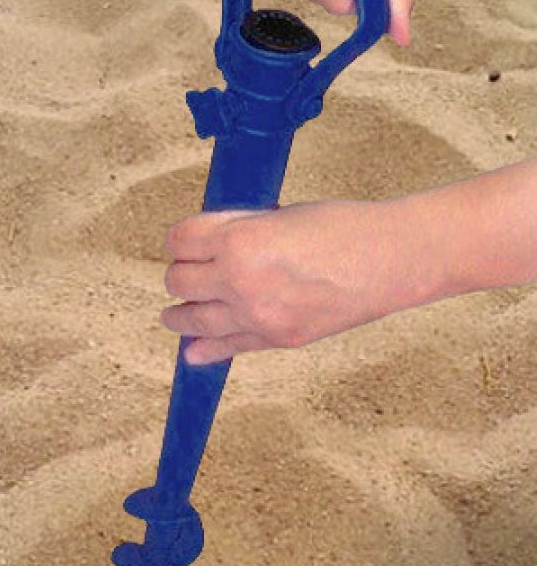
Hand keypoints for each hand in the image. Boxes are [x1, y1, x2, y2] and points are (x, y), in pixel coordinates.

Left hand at [161, 199, 435, 364]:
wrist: (392, 259)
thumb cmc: (343, 227)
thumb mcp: (278, 214)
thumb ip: (237, 228)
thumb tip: (206, 241)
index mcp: (240, 240)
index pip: (181, 240)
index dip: (178, 239)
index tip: (181, 240)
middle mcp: (240, 280)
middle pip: (179, 280)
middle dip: (180, 273)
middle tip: (187, 269)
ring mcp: (257, 316)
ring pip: (193, 319)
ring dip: (179, 314)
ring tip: (173, 314)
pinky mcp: (276, 339)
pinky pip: (227, 347)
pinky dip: (205, 349)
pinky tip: (193, 351)